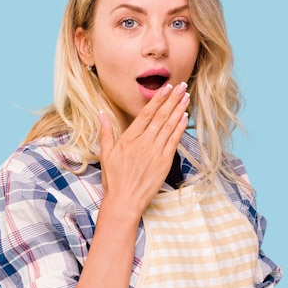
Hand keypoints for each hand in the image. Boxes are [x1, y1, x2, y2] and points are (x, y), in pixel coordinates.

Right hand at [98, 82, 189, 216]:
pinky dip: (180, 128)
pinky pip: (174, 141)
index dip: (158, 99)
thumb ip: (106, 133)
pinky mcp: (164, 163)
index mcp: (129, 139)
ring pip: (169, 126)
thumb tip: (101, 114)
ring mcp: (155, 152)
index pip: (146, 114)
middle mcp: (143, 143)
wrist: (124, 201)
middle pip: (161, 116)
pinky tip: (185, 117)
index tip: (166, 87)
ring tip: (186, 97)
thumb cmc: (114, 179)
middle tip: (182, 86)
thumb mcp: (106, 154)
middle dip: (172, 99)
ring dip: (179, 110)